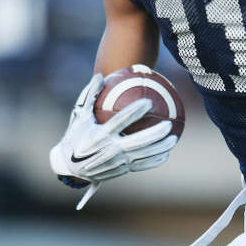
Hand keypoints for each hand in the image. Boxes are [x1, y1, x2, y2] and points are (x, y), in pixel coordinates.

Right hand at [49, 73, 177, 207]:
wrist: (70, 167)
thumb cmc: (75, 137)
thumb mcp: (79, 116)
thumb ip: (90, 96)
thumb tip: (100, 75)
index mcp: (99, 135)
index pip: (120, 122)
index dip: (134, 112)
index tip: (148, 102)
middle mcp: (109, 150)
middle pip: (137, 142)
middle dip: (155, 134)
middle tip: (168, 124)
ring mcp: (117, 162)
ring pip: (143, 155)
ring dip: (160, 148)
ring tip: (175, 138)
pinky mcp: (122, 170)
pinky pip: (142, 165)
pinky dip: (155, 160)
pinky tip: (166, 153)